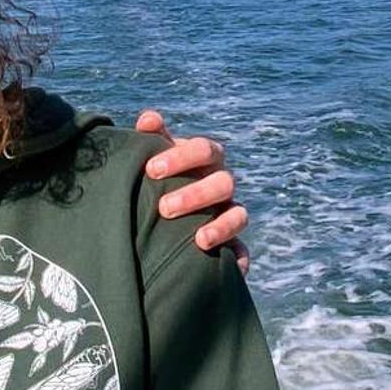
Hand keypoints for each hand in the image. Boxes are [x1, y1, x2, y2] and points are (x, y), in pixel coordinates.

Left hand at [135, 110, 250, 273]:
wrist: (158, 215)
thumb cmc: (156, 179)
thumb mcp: (152, 158)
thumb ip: (151, 138)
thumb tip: (148, 119)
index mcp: (205, 159)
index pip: (203, 149)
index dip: (181, 157)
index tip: (151, 169)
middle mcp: (221, 184)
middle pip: (223, 183)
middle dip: (195, 195)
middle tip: (164, 209)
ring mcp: (229, 213)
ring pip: (238, 215)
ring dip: (220, 226)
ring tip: (199, 240)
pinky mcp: (232, 244)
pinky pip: (243, 251)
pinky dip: (239, 259)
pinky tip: (230, 269)